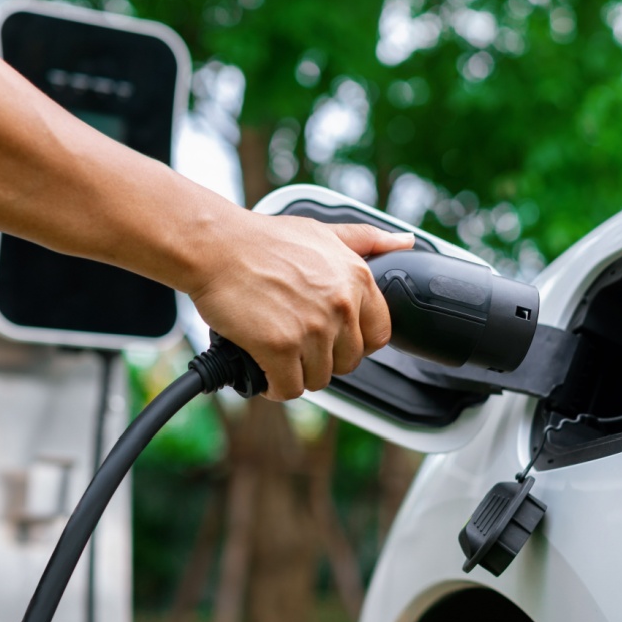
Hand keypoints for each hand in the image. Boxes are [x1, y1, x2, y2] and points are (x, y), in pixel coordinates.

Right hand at [189, 214, 415, 400]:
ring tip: (277, 355)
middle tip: (296, 345)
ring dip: (296, 373)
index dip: (354, 343)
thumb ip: (366, 240)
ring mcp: (312, 329)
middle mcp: (341, 305)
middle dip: (323, 359)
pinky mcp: (280, 348)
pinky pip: (289, 389)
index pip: (379, 335)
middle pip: (348, 362)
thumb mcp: (323, 232)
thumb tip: (405, 242)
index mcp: (357, 279)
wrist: (217, 246)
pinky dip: (275, 387)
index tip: (333, 340)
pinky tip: (263, 370)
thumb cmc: (263, 240)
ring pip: (319, 379)